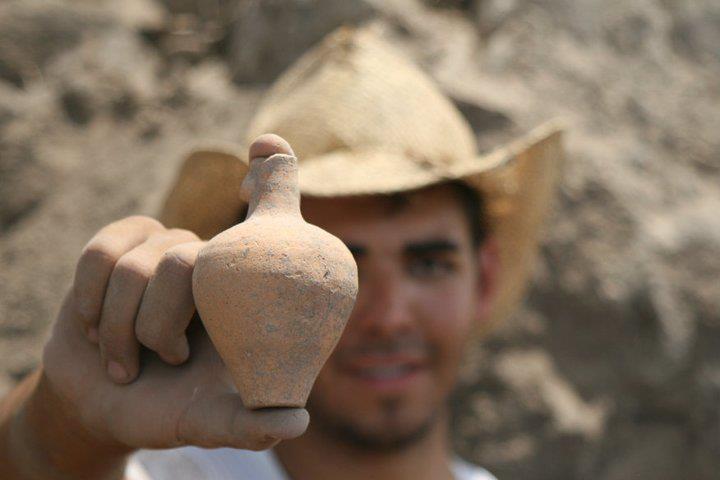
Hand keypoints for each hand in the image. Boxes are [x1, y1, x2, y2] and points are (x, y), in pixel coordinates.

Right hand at [39, 215, 307, 453]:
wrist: (100, 405)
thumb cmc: (167, 411)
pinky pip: (99, 255)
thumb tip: (296, 424)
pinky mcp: (119, 248)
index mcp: (239, 297)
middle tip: (159, 364)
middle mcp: (204, 265)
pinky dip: (88, 299)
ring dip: (116, 328)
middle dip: (153, 328)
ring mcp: (161, 250)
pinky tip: (91, 330)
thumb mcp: (209, 424)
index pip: (249, 251)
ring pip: (131, 267)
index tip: (253, 189)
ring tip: (121, 364)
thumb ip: (248, 426)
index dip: (265, 193)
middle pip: (179, 261)